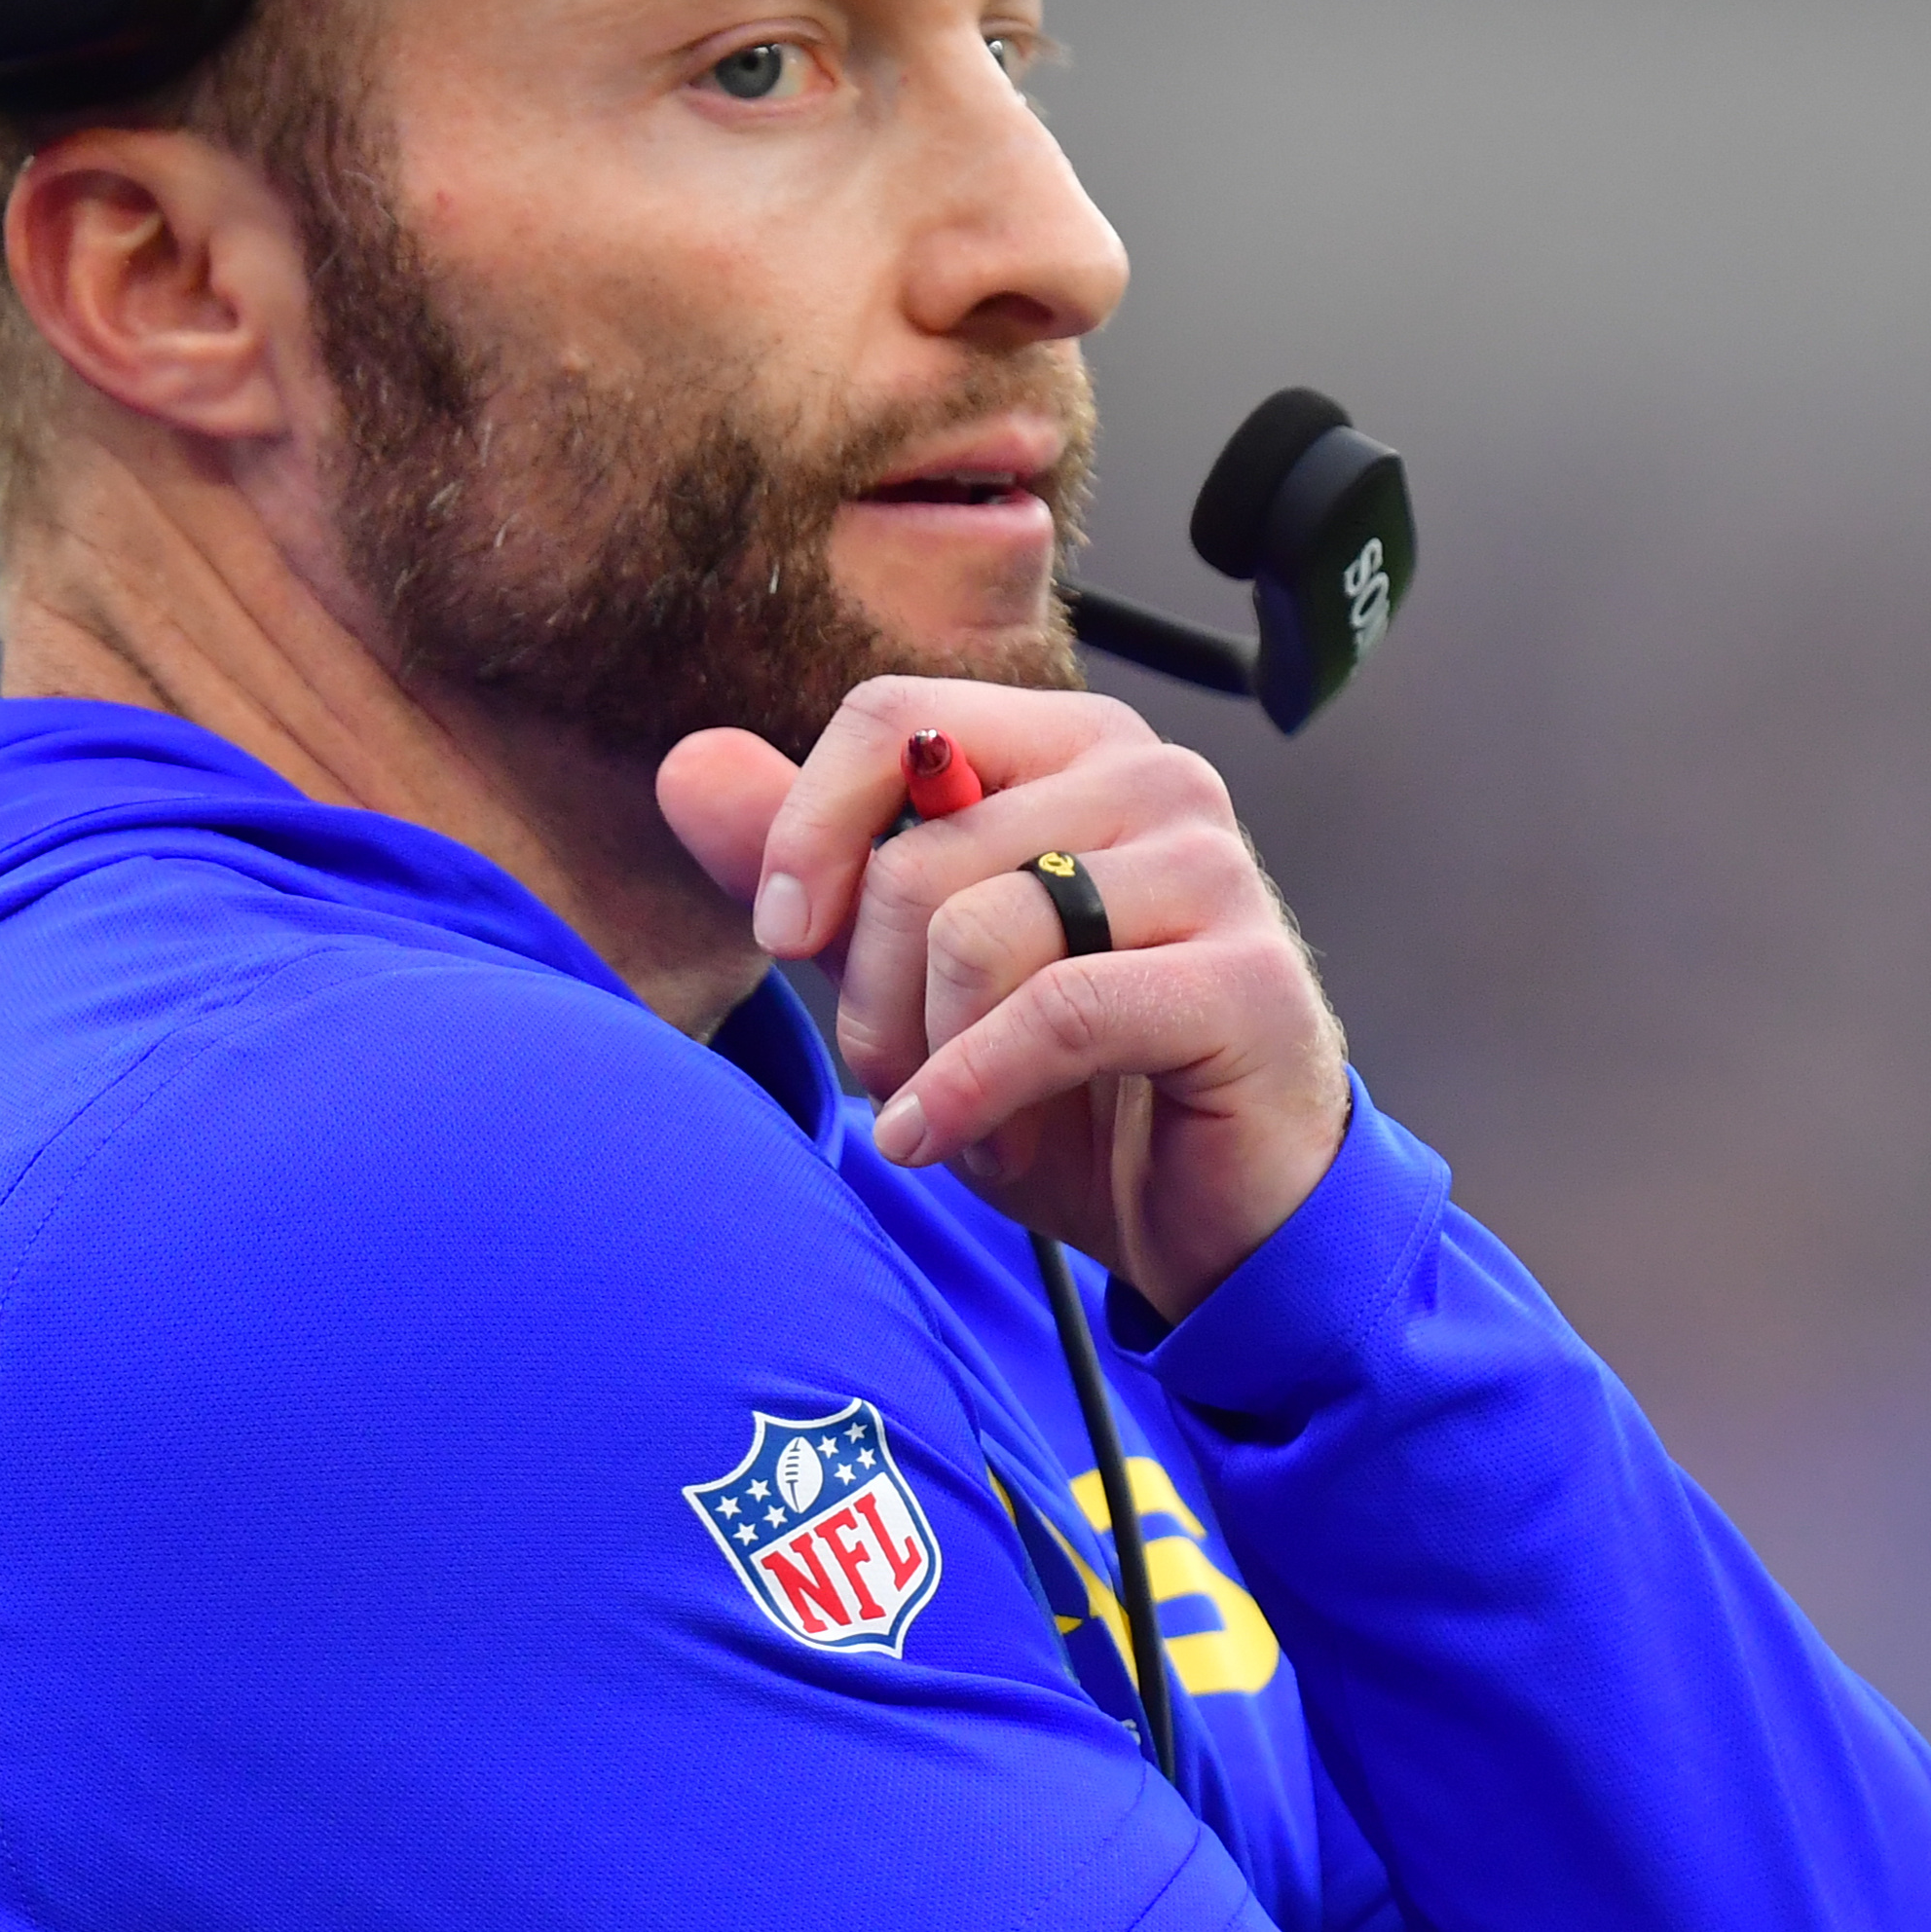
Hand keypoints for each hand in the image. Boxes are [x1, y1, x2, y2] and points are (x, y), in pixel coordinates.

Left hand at [657, 680, 1348, 1320]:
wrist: (1216, 1212)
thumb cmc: (1075, 1088)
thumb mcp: (913, 978)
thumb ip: (814, 869)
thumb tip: (687, 764)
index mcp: (1072, 746)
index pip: (896, 718)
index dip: (808, 831)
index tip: (781, 935)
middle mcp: (1152, 778)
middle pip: (918, 852)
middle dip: (871, 994)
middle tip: (900, 1076)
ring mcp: (1210, 870)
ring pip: (974, 931)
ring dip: (929, 1056)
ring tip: (953, 1117)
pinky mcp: (1243, 978)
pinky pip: (1053, 1014)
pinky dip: (972, 1093)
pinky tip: (951, 1144)